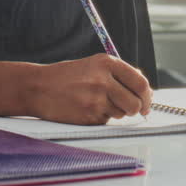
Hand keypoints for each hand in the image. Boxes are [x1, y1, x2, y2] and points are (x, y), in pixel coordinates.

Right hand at [28, 54, 152, 124]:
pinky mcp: (88, 116)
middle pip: (135, 103)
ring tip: (96, 102)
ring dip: (115, 112)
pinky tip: (85, 109)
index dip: (147, 96)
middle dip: (136, 109)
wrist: (38, 87)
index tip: (147, 102)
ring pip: (121, 114)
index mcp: (106, 63)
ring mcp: (95, 99)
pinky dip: (100, 118)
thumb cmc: (66, 77)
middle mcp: (103, 80)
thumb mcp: (93, 66)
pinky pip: (105, 122)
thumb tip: (145, 91)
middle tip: (130, 109)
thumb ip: (119, 75)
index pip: (140, 82)